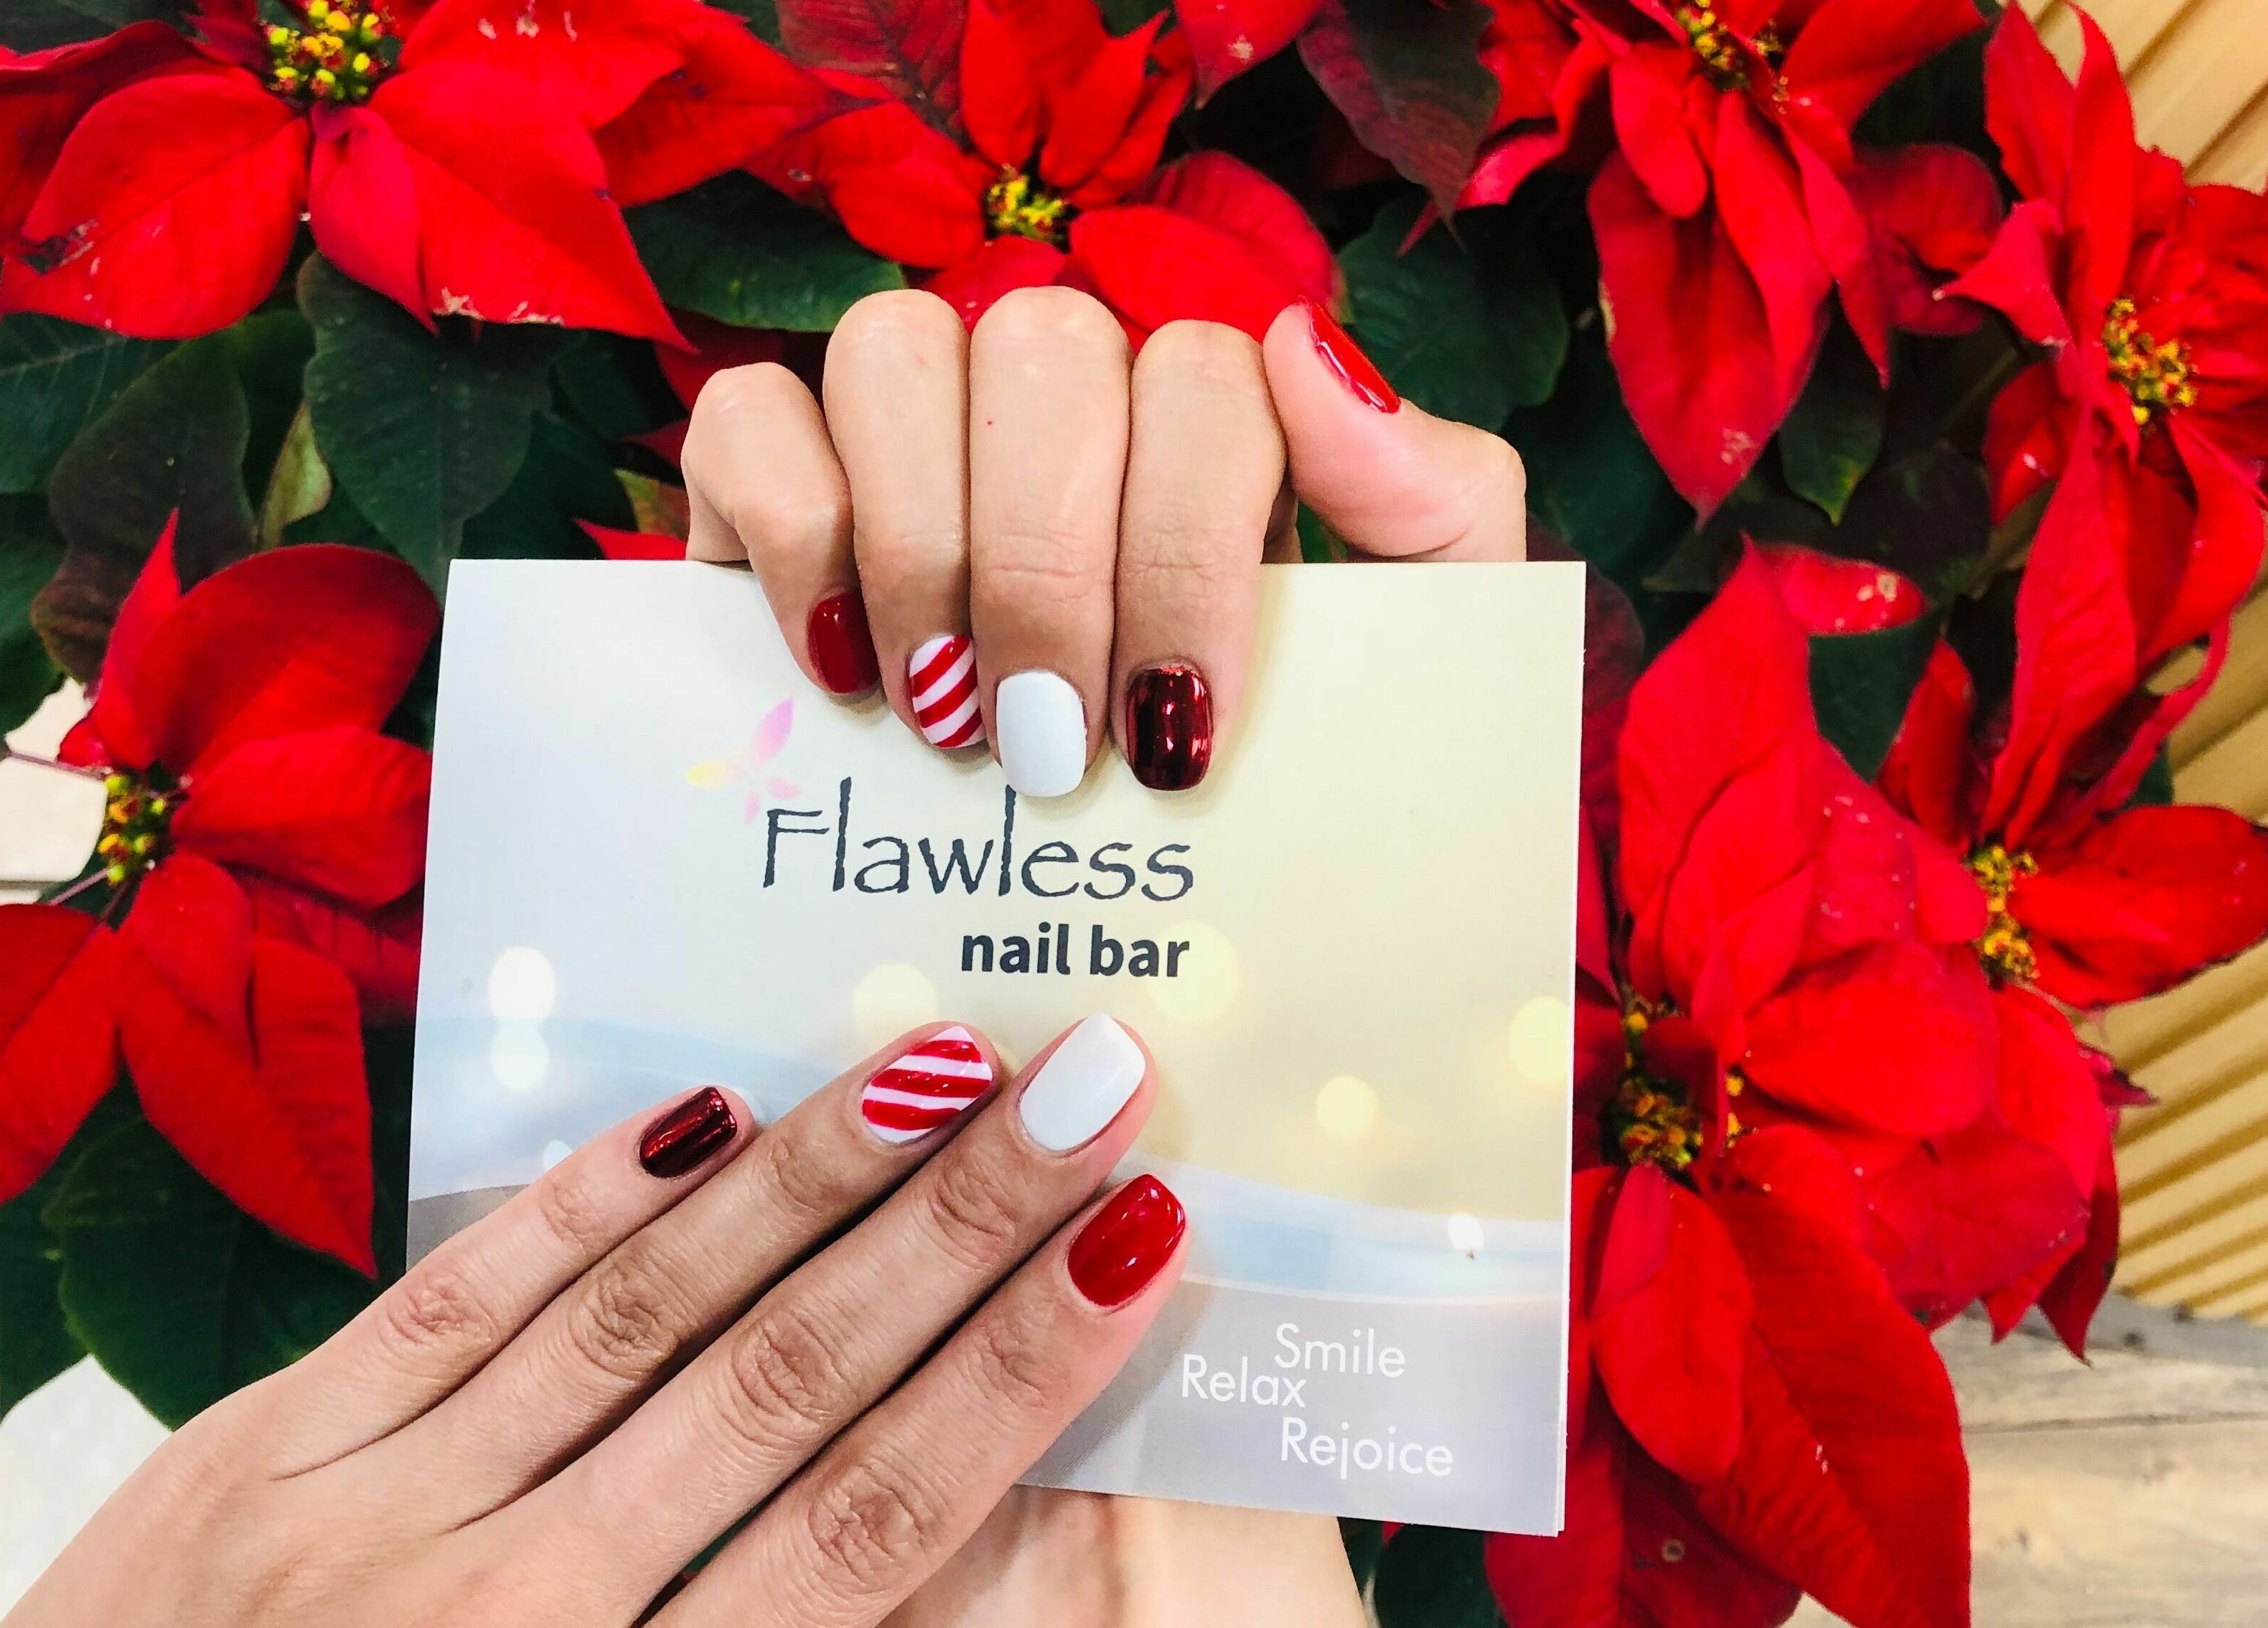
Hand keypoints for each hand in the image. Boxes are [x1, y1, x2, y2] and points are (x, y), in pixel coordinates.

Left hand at [10, 1017, 1185, 1627]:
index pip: (868, 1523)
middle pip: (784, 1382)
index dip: (1015, 1375)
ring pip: (636, 1310)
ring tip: (947, 1057)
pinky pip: (453, 1295)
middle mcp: (507, 1611)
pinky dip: (586, 1195)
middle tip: (1094, 1081)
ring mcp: (366, 1515)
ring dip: (808, 1175)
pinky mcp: (254, 1453)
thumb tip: (918, 1507)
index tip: (1139, 1244)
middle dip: (959, 1223)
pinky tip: (704, 1108)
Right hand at [682, 288, 1526, 796]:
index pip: (1201, 378)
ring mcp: (914, 415)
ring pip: (893, 351)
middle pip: (1043, 350)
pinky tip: (834, 664)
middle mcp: (1062, 385)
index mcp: (1211, 415)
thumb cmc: (1285, 760)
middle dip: (1048, 571)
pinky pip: (751, 417)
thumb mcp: (1406, 652)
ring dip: (920, 549)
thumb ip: (1426, 500)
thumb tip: (1310, 351)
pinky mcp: (774, 466)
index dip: (1184, 551)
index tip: (1177, 732)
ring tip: (944, 717)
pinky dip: (789, 528)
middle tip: (1051, 750)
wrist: (1177, 883)